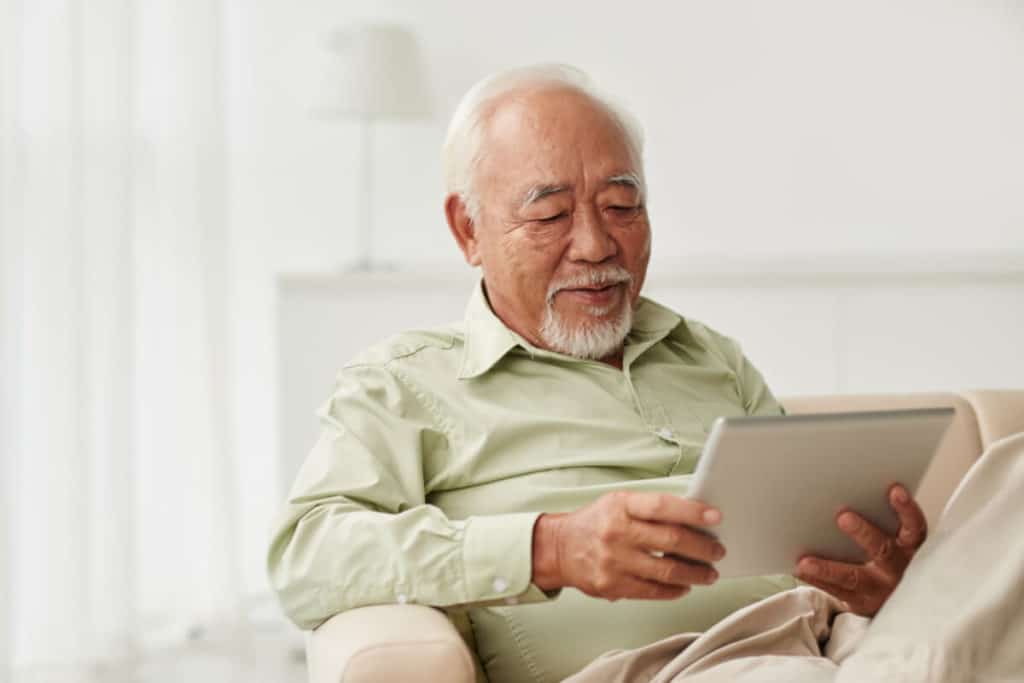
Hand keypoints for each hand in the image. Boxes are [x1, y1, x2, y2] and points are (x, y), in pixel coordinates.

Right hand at [531, 491, 724, 600]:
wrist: (560, 548)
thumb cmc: (597, 522)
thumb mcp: (619, 503)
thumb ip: (652, 509)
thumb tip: (694, 518)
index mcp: (621, 506)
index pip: (662, 506)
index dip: (692, 511)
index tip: (715, 517)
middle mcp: (617, 532)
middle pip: (672, 540)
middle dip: (703, 548)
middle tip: (717, 551)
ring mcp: (614, 561)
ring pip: (667, 571)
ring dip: (695, 574)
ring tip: (709, 573)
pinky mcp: (612, 586)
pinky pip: (653, 591)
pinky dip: (675, 590)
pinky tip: (685, 586)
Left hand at [795, 483, 926, 616]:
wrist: (896, 601)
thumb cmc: (890, 558)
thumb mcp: (896, 540)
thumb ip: (881, 521)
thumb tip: (845, 489)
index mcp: (910, 547)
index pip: (914, 527)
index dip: (906, 509)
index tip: (895, 490)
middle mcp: (898, 568)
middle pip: (883, 550)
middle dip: (864, 533)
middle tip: (843, 516)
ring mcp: (880, 588)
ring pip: (854, 577)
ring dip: (828, 568)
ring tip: (805, 562)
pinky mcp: (861, 602)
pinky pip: (837, 591)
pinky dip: (816, 580)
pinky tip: (799, 569)